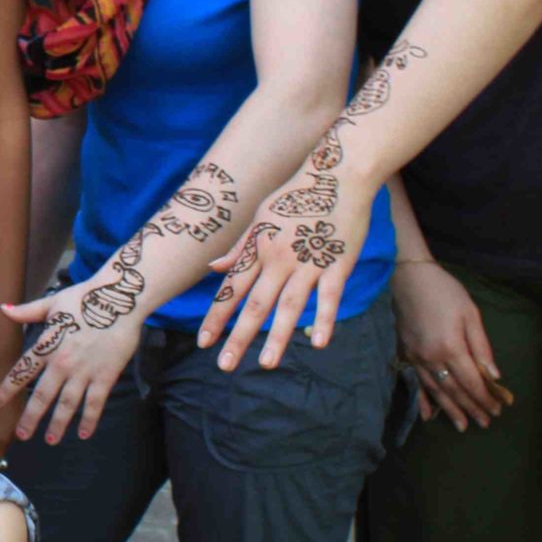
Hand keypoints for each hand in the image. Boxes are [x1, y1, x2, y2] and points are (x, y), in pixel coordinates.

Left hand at [0, 264, 145, 444]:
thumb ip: (27, 312)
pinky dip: (90, 420)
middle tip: (21, 435)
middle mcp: (62, 362)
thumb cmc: (85, 298)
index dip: (6, 389)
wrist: (120, 299)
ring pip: (67, 405)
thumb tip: (2, 309)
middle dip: (30, 418)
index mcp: (47, 345)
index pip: (21, 371)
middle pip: (41, 396)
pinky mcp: (105, 376)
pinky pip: (95, 403)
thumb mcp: (52, 303)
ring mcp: (84, 371)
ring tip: (50, 439)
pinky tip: (84, 434)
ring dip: (57, 424)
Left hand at [196, 133, 374, 371]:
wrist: (337, 175)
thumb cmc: (296, 197)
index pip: (232, 289)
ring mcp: (308, 262)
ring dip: (276, 336)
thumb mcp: (260, 217)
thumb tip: (213, 267)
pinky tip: (317, 342)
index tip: (203, 342)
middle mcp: (278, 258)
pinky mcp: (337, 263)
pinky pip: (329, 296)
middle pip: (255, 303)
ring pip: (289, 304)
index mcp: (258, 248)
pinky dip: (324, 318)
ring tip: (266, 364)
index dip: (217, 316)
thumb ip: (239, 247)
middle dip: (239, 336)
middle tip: (225, 365)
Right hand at [391, 260, 506, 429]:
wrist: (408, 277)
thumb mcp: (471, 314)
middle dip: (471, 408)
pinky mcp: (406, 355)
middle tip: (485, 423)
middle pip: (455, 391)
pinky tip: (428, 415)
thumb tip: (493, 376)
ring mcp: (416, 359)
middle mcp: (431, 359)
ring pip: (436, 391)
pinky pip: (416, 383)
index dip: (485, 398)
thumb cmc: (445, 292)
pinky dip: (423, 401)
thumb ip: (481, 347)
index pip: (472, 382)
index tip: (497, 409)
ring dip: (450, 410)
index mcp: (451, 348)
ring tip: (462, 426)